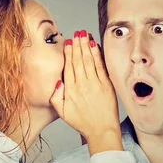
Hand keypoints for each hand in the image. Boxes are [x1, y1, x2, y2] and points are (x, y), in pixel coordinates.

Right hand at [50, 30, 122, 154]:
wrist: (101, 130)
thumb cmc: (82, 122)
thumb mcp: (62, 112)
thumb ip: (56, 97)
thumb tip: (57, 82)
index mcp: (70, 90)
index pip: (69, 66)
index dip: (68, 52)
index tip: (68, 41)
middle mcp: (82, 84)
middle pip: (78, 60)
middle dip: (78, 44)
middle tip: (77, 32)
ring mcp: (95, 83)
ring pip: (89, 60)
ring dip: (86, 46)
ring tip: (85, 34)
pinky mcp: (106, 85)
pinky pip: (100, 66)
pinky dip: (98, 55)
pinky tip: (95, 46)